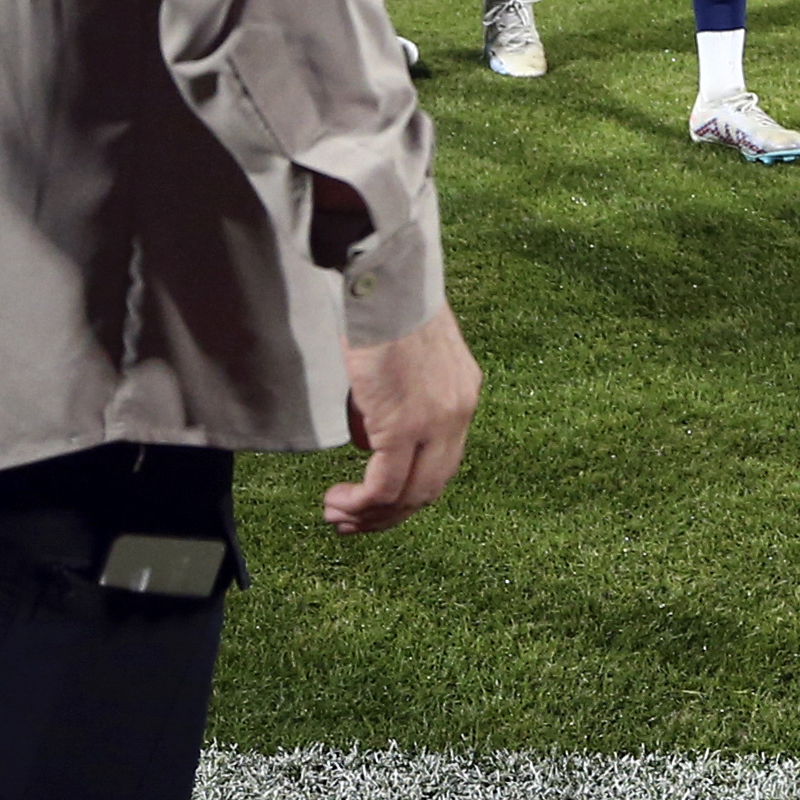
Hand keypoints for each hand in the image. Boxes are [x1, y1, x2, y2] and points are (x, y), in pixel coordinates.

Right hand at [323, 304, 480, 534]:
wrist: (386, 278)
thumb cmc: (384, 304)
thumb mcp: (397, 361)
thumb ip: (391, 403)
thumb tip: (368, 442)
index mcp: (462, 393)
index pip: (443, 460)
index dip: (408, 488)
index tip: (375, 500)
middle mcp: (459, 412)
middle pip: (431, 487)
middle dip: (389, 513)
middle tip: (352, 520)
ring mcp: (436, 421)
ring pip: (409, 494)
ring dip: (371, 515)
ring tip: (336, 516)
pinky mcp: (406, 425)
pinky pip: (385, 485)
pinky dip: (361, 504)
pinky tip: (338, 503)